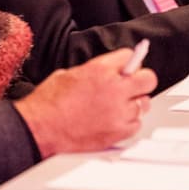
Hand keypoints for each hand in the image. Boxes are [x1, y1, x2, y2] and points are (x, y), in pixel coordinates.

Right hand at [14, 48, 156, 156]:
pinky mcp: (118, 132)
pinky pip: (137, 124)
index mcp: (99, 70)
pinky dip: (129, 122)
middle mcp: (113, 89)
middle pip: (148, 79)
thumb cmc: (48, 103)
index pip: (130, 56)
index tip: (126, 68)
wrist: (40, 128)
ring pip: (144, 103)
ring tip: (119, 106)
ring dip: (134, 103)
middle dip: (140, 80)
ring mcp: (118, 112)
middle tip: (132, 86)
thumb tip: (107, 72)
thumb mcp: (69, 74)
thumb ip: (94, 72)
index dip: (127, 63)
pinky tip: (115, 120)